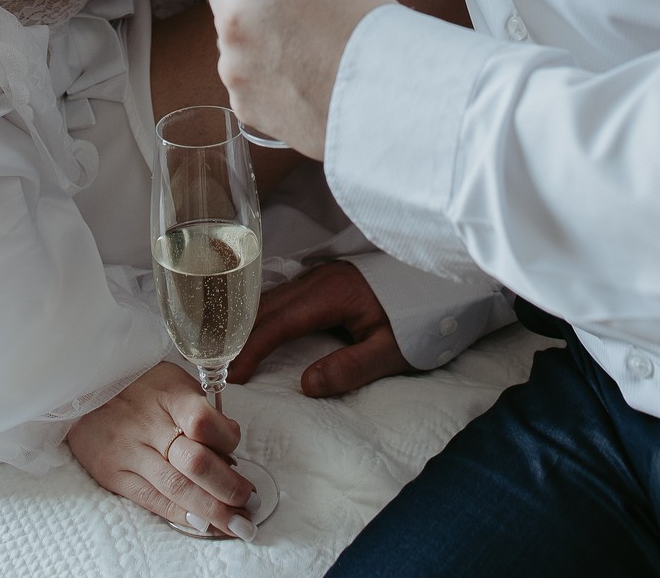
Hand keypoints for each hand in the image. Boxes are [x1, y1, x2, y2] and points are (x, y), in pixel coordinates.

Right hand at [66, 361, 257, 537]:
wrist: (82, 385)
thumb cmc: (138, 384)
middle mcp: (148, 423)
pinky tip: (202, 525)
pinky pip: (150, 500)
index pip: (203, 421)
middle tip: (250, 505)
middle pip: (194, 462)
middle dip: (228, 489)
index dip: (227, 440)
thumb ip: (198, 410)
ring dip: (211, 511)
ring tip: (237, 525)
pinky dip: (179, 515)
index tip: (238, 450)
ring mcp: (128, 451)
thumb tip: (228, 449)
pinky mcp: (112, 473)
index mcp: (168, 393)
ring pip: (175, 488)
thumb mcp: (171, 380)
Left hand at [191, 0, 392, 158]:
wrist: (386, 101)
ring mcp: (233, 64)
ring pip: (230, 33)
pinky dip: (261, 71)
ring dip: (253, 30)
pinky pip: (242, 74)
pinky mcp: (241, 102)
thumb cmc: (370, 31)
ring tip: (302, 45)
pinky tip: (300, 76)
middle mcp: (235, 17)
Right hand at [229, 262, 412, 395]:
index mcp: (333, 293)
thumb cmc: (419, 319)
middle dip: (240, 335)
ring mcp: (322, 274)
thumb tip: (306, 385)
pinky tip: (253, 328)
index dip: (253, 347)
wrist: (442, 285)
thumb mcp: (391, 351)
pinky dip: (263, 312)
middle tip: (217, 367)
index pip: (281, 321)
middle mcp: (321, 278)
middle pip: (269, 305)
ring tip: (228, 351)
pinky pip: (284, 294)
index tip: (234, 375)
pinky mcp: (325, 278)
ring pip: (273, 296)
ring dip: (249, 322)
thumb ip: (350, 368)